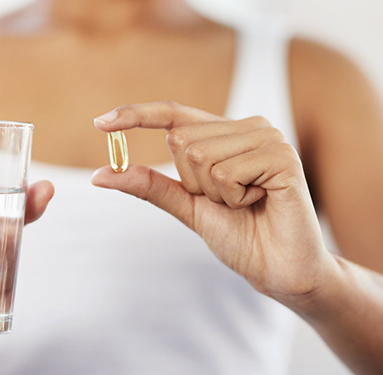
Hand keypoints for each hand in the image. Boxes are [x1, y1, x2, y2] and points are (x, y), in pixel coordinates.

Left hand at [91, 101, 338, 305]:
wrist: (280, 270)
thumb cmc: (240, 236)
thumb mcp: (187, 207)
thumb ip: (150, 185)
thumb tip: (101, 174)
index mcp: (226, 134)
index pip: (174, 113)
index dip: (136, 115)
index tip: (100, 123)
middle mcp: (248, 127)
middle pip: (182, 140)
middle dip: (194, 182)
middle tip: (229, 201)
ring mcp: (268, 138)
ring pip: (201, 156)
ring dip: (216, 193)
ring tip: (246, 203)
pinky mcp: (282, 156)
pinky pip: (226, 173)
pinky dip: (235, 197)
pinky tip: (260, 203)